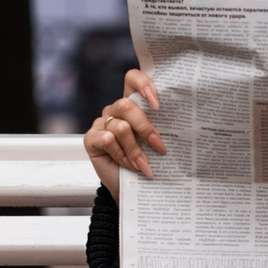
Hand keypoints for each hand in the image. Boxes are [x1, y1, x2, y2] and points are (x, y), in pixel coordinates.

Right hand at [84, 68, 164, 198]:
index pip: (132, 78)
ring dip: (135, 150)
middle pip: (127, 105)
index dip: (143, 84)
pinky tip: (128, 166)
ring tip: (143, 165)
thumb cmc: (145, 162)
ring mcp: (101, 123)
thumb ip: (158, 127)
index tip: (158, 104)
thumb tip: (177, 123)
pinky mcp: (91, 138)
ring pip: (120, 127)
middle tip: (159, 146)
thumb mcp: (154, 142)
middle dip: (145, 128)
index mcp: (132, 104)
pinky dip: (121, 155)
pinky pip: (108, 140)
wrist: (131, 189)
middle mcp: (115, 110)